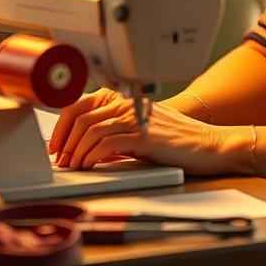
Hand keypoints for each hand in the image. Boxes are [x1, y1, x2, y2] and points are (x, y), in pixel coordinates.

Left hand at [47, 88, 250, 175]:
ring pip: (90, 129)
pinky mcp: (143, 135)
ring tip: (73, 165)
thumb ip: (114, 132)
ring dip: (75, 150)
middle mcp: (128, 104)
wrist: (209, 144)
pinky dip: (91, 156)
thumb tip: (83, 146)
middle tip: (61, 159)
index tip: (55, 145)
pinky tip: (89, 166)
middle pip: (80, 116)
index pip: (79, 104)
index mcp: (124, 99)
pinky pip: (106, 143)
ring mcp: (135, 118)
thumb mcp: (139, 129)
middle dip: (64, 140)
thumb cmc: (177, 140)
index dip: (61, 126)